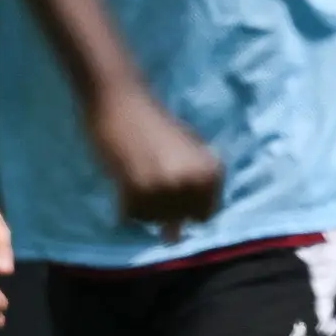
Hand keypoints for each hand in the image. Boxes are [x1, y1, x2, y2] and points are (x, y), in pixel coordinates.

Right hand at [85, 85, 224, 229]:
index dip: (188, 206)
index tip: (174, 189)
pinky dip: (126, 207)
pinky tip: (125, 184)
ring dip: (143, 207)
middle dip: (164, 208)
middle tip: (150, 179)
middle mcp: (193, 182)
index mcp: (212, 172)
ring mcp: (164, 187)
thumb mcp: (190, 153)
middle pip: (178, 220)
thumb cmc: (157, 124)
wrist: (122, 101)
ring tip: (137, 179)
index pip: (205, 215)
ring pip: (153, 220)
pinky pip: (133, 216)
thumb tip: (175, 235)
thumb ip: (193, 189)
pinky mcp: (135, 189)